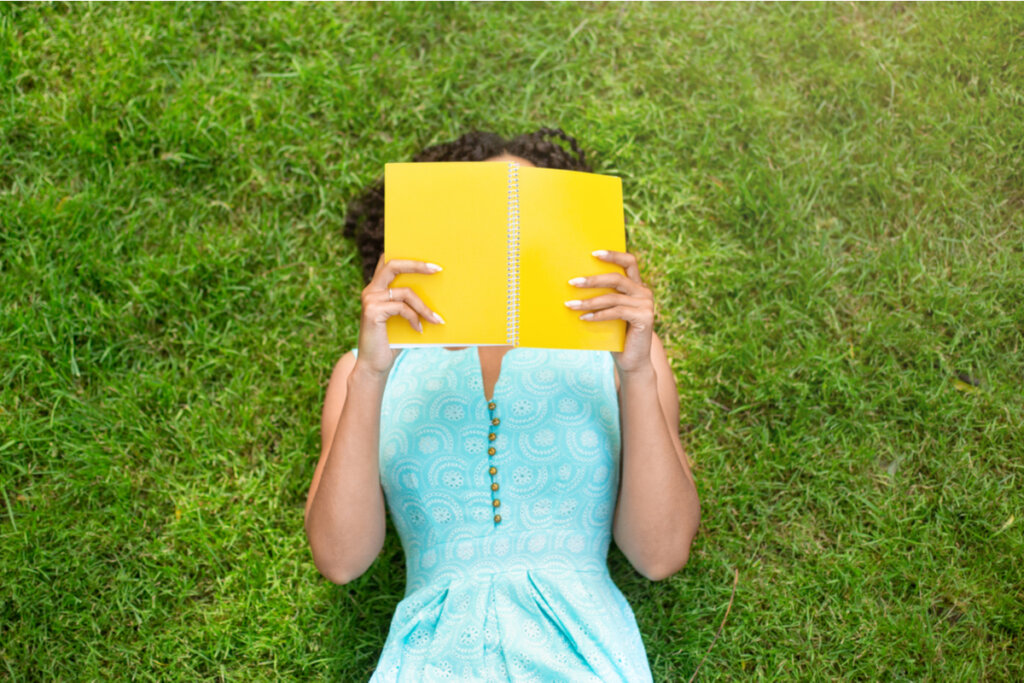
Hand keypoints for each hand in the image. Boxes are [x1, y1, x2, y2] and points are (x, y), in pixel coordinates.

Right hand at [357, 256, 443, 375]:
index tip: (428, 258)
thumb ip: (412, 302)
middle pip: (393, 265)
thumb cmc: (392, 341)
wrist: (374, 365)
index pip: (388, 261)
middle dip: (417, 265)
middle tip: (438, 269)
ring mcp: (369, 300)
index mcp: (377, 287)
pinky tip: (419, 329)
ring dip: (424, 307)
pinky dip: (414, 318)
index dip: (406, 255)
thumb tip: (440, 290)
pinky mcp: (372, 312)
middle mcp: (370, 289)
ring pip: (405, 292)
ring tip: (437, 320)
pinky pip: (401, 308)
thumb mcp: (404, 318)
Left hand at [565, 250, 654, 373]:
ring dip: (589, 301)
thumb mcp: (607, 312)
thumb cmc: (616, 335)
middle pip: (617, 278)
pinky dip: (599, 315)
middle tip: (572, 282)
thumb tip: (573, 285)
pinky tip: (584, 318)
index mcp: (636, 286)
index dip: (613, 255)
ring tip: (571, 305)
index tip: (593, 253)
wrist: (632, 360)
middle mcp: (644, 292)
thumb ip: (601, 297)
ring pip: (613, 297)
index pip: (629, 262)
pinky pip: (617, 312)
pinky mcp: (645, 317)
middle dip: (593, 280)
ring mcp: (646, 305)